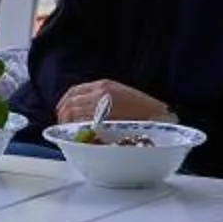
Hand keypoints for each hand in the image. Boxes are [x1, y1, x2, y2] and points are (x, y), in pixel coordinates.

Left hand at [55, 80, 170, 125]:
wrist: (160, 117)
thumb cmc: (143, 110)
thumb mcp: (121, 95)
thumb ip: (103, 99)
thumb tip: (83, 110)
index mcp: (103, 85)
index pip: (74, 91)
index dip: (64, 102)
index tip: (62, 112)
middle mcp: (99, 92)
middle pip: (70, 103)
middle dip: (63, 115)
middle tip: (63, 126)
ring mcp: (101, 105)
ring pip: (72, 113)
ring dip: (67, 124)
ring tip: (69, 133)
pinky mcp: (104, 120)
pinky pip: (82, 124)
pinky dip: (76, 130)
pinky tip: (78, 136)